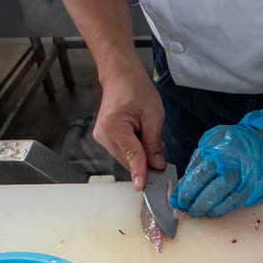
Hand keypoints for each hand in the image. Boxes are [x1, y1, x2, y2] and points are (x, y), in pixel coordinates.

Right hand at [91, 64, 165, 190]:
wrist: (120, 75)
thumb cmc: (135, 88)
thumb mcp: (153, 114)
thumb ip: (154, 142)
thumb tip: (157, 165)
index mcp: (115, 126)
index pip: (132, 155)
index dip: (141, 172)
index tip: (143, 187)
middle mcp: (104, 134)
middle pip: (128, 160)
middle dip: (145, 160)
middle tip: (160, 150)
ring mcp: (101, 137)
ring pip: (125, 157)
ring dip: (140, 153)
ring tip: (146, 131)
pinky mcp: (104, 137)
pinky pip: (122, 151)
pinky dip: (134, 148)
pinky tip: (139, 134)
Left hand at [171, 109, 262, 217]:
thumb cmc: (236, 143)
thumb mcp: (213, 143)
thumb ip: (198, 163)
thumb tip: (183, 186)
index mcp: (221, 154)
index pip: (199, 176)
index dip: (187, 190)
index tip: (179, 198)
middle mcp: (235, 168)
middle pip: (211, 191)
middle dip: (196, 203)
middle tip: (187, 209)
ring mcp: (246, 180)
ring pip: (224, 200)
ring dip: (208, 209)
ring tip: (198, 211)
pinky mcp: (254, 190)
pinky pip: (235, 203)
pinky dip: (222, 209)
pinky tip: (213, 211)